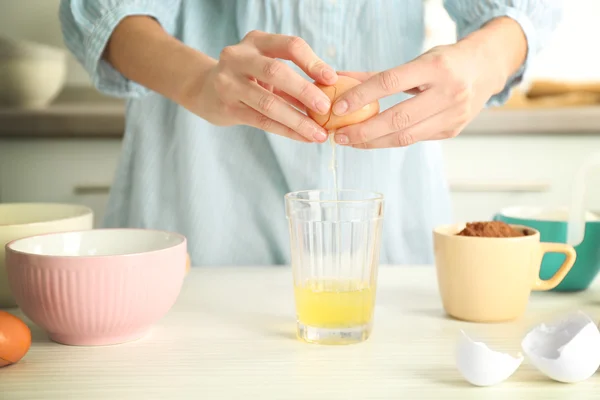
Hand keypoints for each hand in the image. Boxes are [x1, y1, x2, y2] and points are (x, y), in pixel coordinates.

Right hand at [183, 30, 336, 142]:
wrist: (205, 90)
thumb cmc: (247, 77)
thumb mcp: (266, 67)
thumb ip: (292, 77)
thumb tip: (330, 94)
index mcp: (256, 42)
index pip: (290, 46)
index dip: (313, 62)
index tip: (332, 79)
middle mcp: (239, 58)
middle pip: (276, 72)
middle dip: (305, 91)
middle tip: (327, 108)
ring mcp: (229, 83)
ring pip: (269, 103)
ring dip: (298, 120)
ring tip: (319, 133)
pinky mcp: (227, 107)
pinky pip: (262, 121)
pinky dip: (286, 130)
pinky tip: (304, 137)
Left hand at [330, 18, 526, 148]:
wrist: (486, 69)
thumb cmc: (445, 62)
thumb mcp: (416, 61)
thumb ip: (378, 75)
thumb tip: (340, 81)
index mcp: (435, 67)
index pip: (389, 83)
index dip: (360, 97)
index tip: (338, 108)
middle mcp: (448, 92)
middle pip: (397, 119)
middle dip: (363, 131)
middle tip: (339, 136)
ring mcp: (453, 115)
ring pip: (405, 137)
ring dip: (373, 142)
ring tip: (351, 142)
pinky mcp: (452, 131)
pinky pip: (415, 139)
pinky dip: (390, 140)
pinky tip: (373, 140)